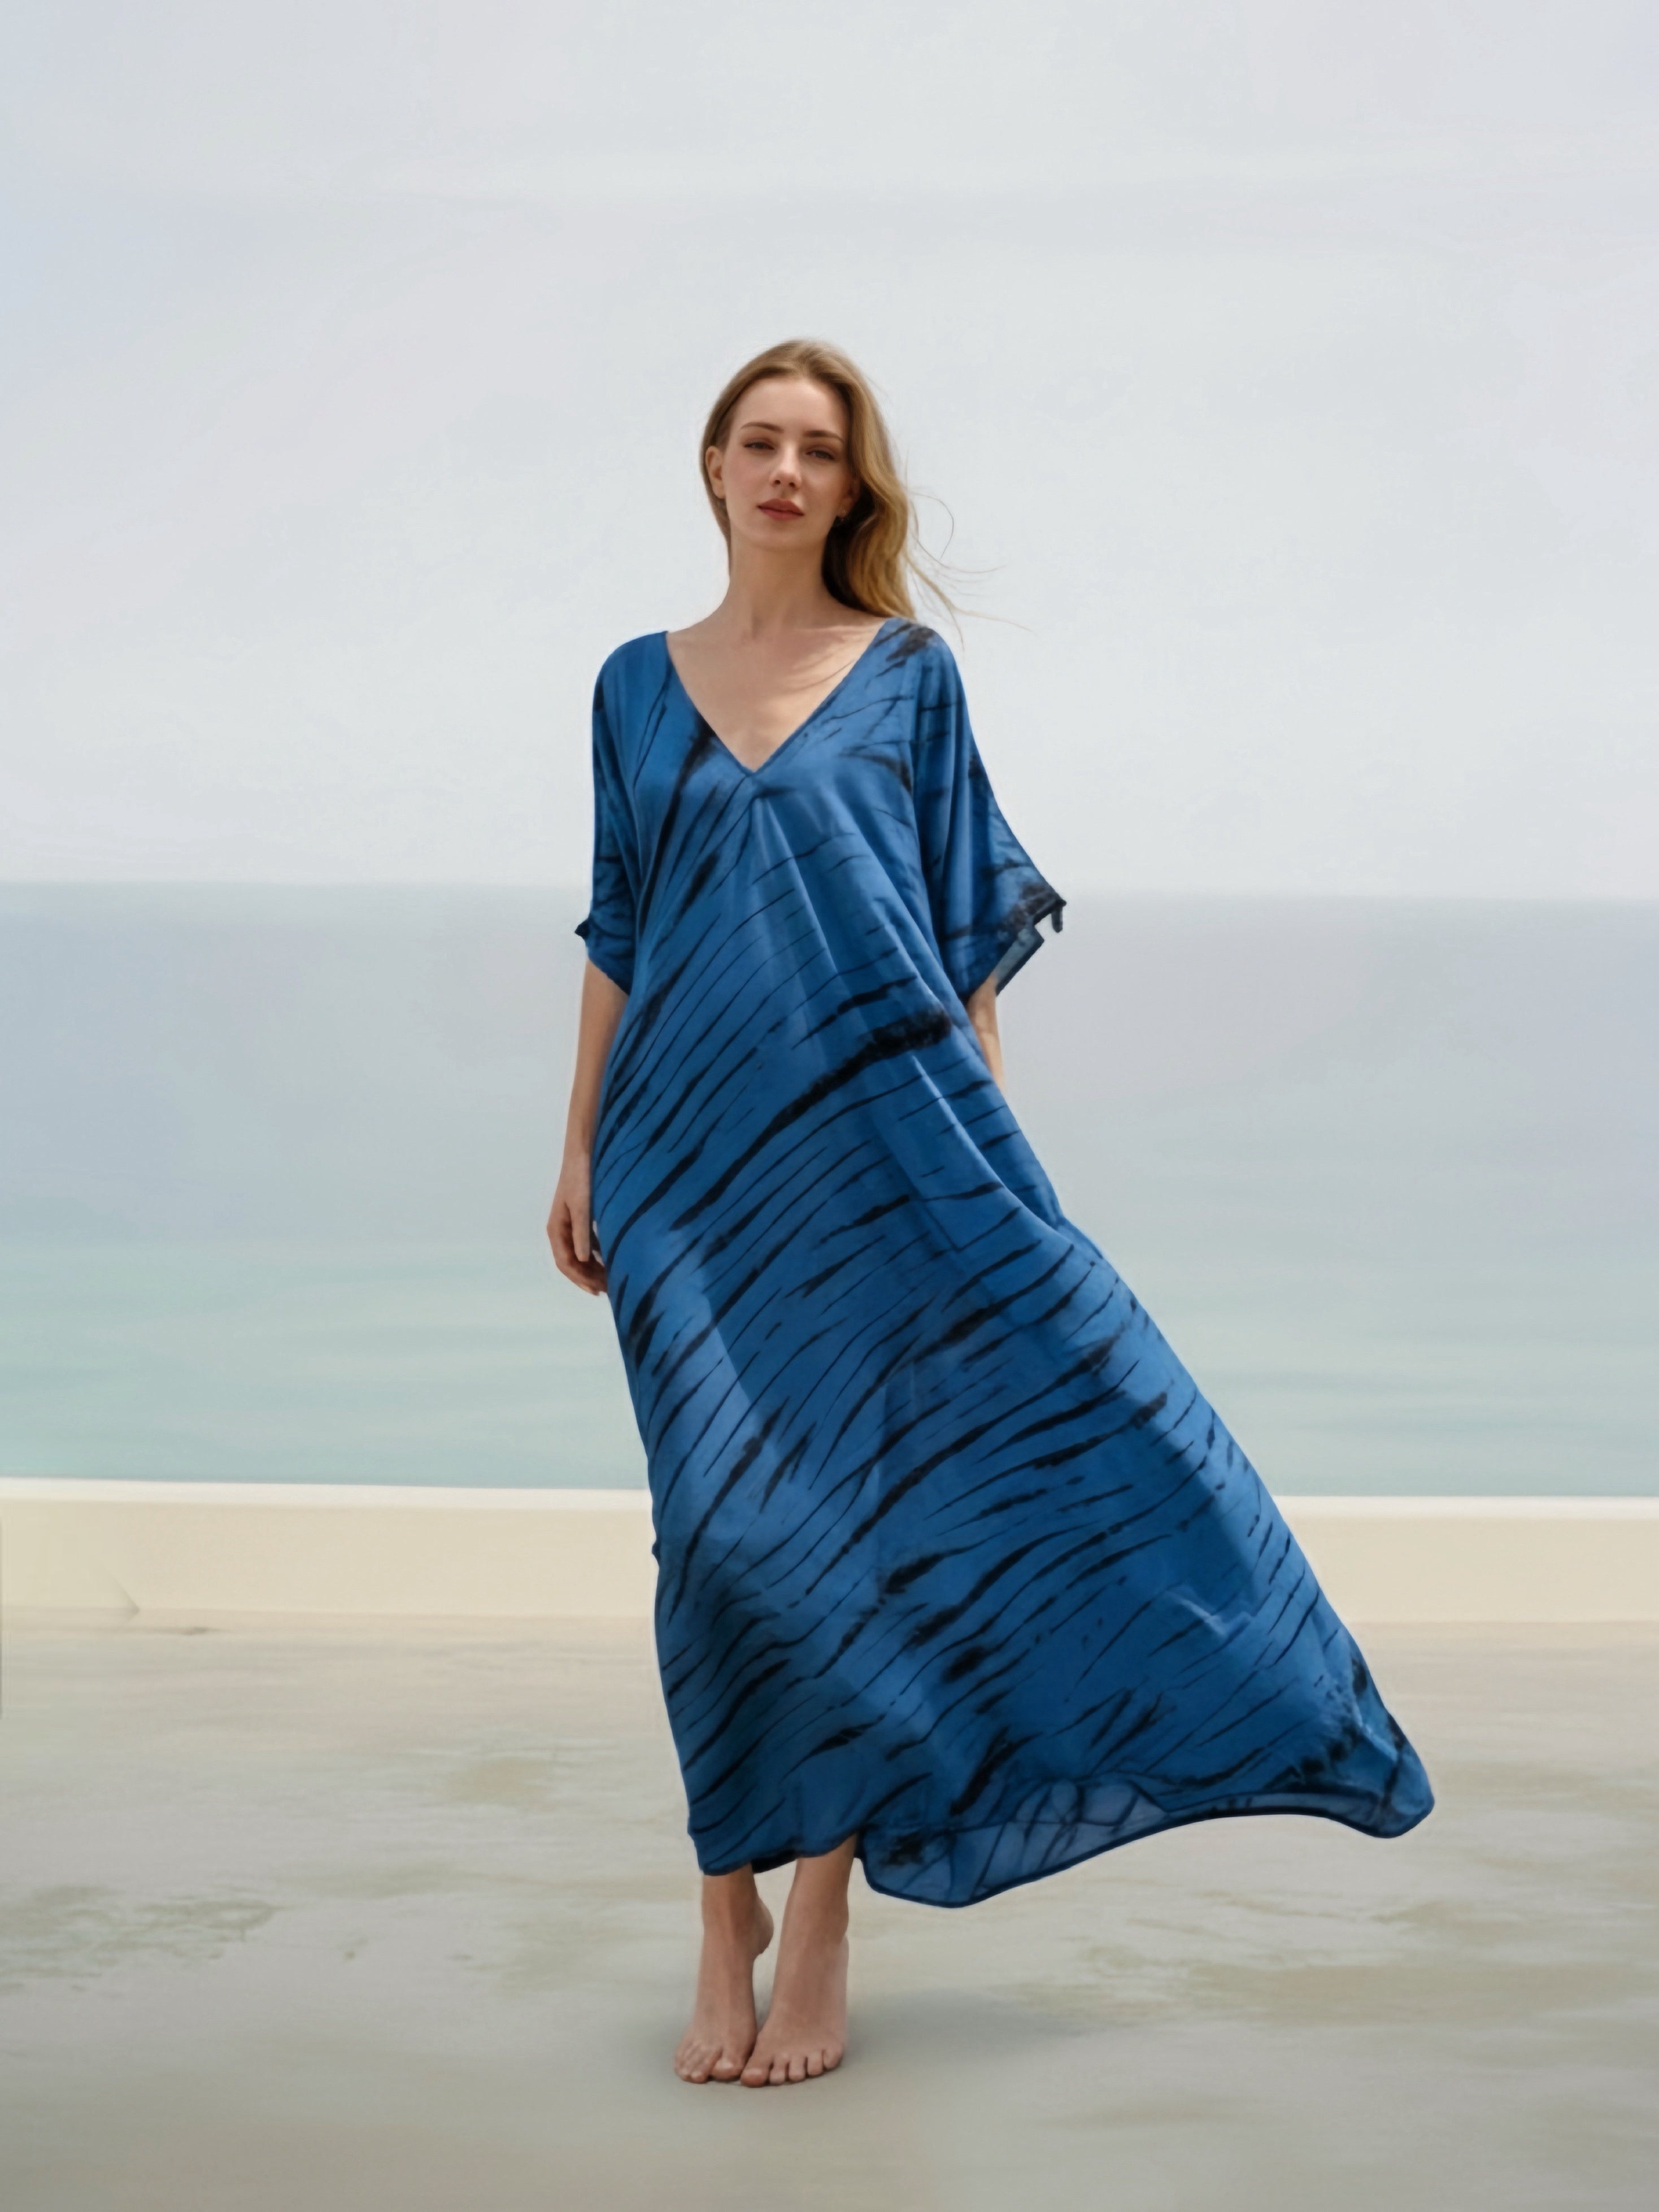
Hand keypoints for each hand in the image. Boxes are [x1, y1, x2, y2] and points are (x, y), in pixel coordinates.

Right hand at [547, 1153, 606, 1294]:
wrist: (584, 1153)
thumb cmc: (581, 1177)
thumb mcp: (582, 1205)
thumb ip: (582, 1232)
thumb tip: (581, 1260)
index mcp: (556, 1229)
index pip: (565, 1263)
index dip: (580, 1279)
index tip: (598, 1290)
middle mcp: (561, 1230)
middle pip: (571, 1263)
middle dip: (587, 1278)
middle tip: (608, 1290)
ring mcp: (571, 1225)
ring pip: (579, 1256)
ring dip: (592, 1269)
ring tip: (611, 1280)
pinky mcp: (582, 1219)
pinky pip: (588, 1245)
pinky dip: (598, 1256)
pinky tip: (612, 1260)